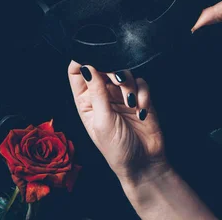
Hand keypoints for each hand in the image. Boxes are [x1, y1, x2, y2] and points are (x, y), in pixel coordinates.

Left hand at [68, 62, 166, 183]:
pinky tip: (141, 111)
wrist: (144, 164)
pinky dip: (142, 93)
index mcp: (85, 100)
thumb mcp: (102, 121)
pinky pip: (141, 82)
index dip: (82, 60)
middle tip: (118, 81)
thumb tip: (87, 66)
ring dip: (128, 85)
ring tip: (131, 103)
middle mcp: (102, 94)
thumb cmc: (117, 149)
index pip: (77, 72)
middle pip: (103, 66)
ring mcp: (121, 94)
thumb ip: (96, 92)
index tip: (91, 57)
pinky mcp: (140, 96)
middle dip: (111, 71)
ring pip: (124, 71)